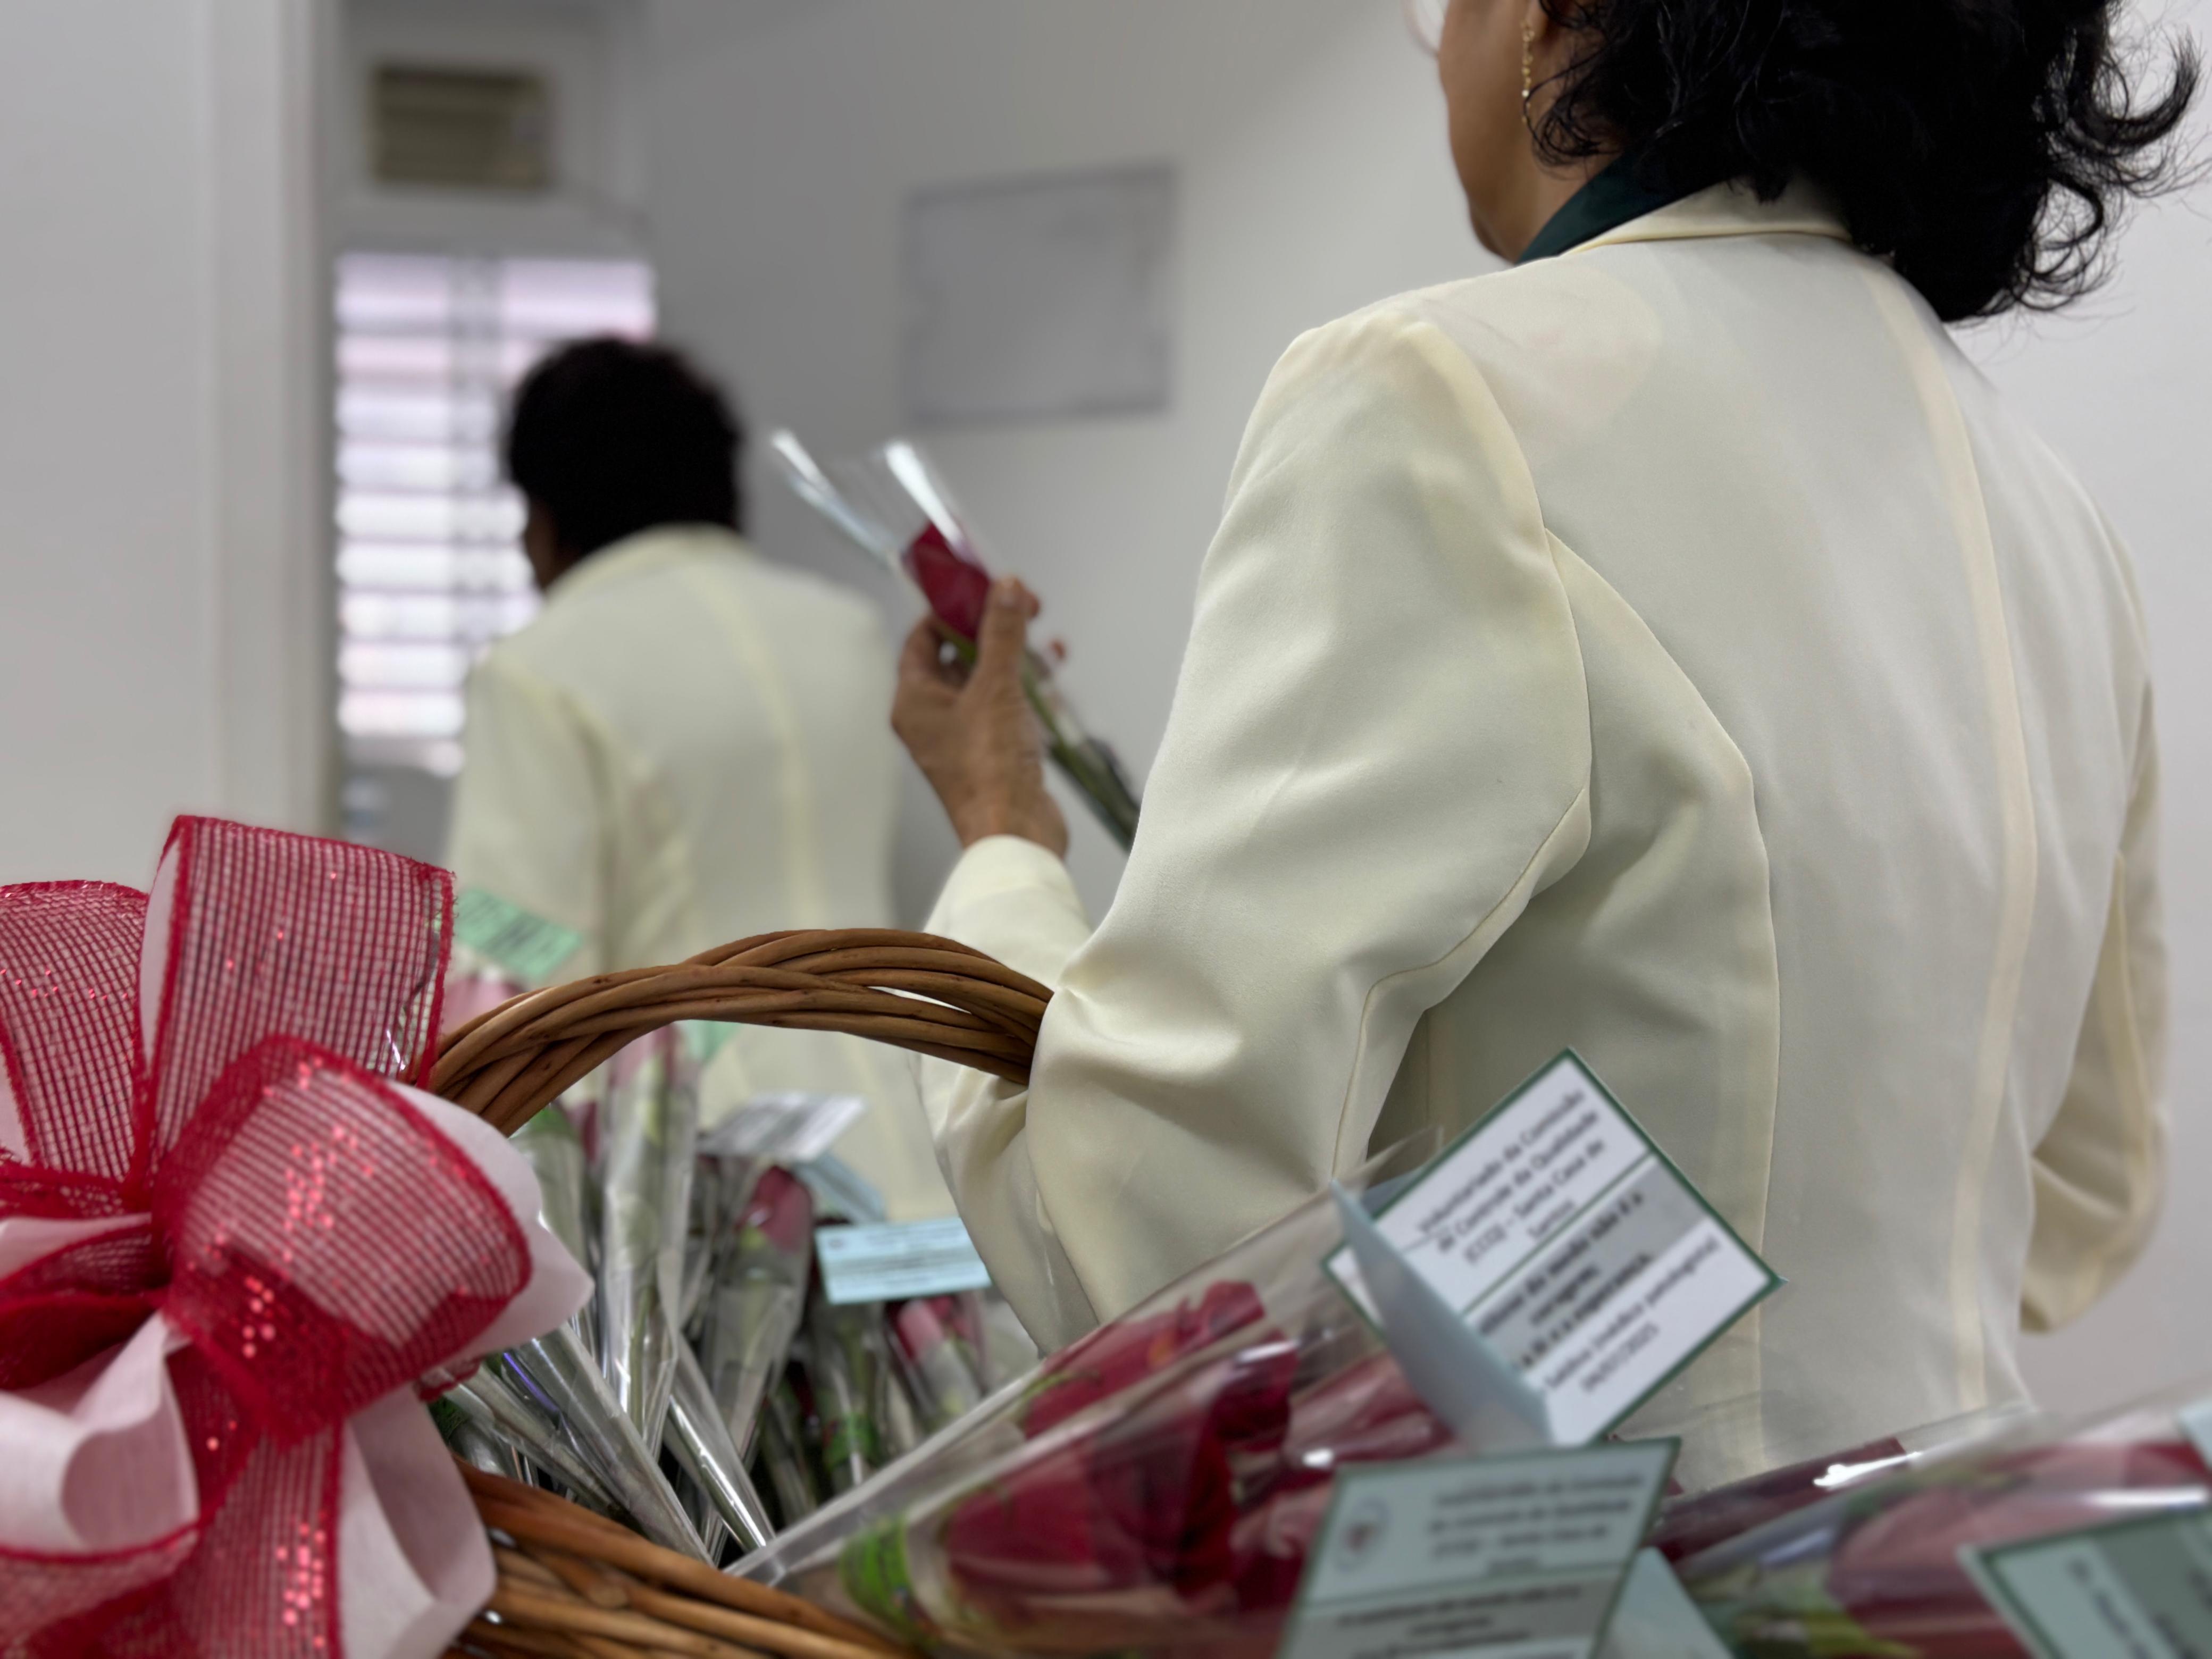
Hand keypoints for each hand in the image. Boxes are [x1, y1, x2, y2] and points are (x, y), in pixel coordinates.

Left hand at [893, 577, 1070, 855]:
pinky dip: (1029, 689)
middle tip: (1025, 606)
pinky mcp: (993, 753)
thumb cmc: (991, 768)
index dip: (951, 608)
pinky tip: (1055, 675)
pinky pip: (1007, 708)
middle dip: (993, 629)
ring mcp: (963, 737)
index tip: (983, 587)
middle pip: (958, 655)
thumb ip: (1002, 633)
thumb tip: (1006, 587)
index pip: (922, 637)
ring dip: (1017, 657)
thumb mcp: (997, 687)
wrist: (1016, 834)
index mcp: (914, 701)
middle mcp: (932, 719)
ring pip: (987, 680)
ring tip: (1047, 641)